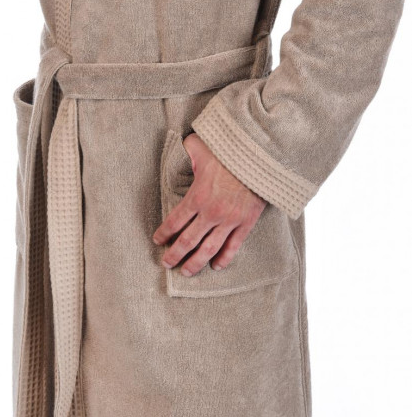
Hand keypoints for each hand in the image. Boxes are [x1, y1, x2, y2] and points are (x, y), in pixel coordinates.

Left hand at [152, 133, 266, 276]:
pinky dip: (224, 259)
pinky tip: (216, 266)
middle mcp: (211, 213)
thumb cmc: (229, 150)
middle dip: (174, 254)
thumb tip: (182, 145)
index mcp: (197, 196)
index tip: (157, 240)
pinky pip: (233, 246)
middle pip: (188, 241)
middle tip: (166, 263)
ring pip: (208, 249)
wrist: (260, 156)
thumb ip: (189, 149)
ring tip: (186, 271)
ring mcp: (229, 220)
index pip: (174, 221)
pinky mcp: (246, 223)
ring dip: (195, 263)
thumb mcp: (202, 146)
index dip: (163, 233)